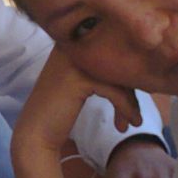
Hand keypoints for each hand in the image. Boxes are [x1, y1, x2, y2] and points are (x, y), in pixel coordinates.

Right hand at [12, 50, 141, 163]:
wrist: (36, 134)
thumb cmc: (60, 111)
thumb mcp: (81, 83)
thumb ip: (101, 69)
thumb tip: (141, 65)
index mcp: (71, 42)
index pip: (112, 50)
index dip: (127, 76)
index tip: (131, 100)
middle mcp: (71, 45)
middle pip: (117, 60)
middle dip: (131, 89)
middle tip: (134, 114)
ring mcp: (73, 60)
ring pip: (118, 76)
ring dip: (131, 102)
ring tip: (134, 122)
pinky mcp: (79, 78)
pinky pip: (114, 90)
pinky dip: (125, 108)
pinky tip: (126, 124)